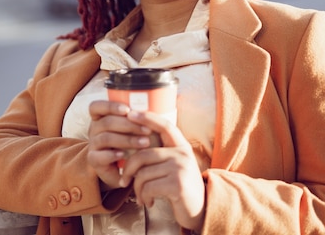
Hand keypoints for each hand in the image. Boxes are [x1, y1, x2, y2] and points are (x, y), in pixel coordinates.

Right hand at [87, 100, 152, 189]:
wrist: (125, 171)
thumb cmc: (134, 146)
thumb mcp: (138, 130)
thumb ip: (143, 118)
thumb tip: (163, 102)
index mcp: (102, 118)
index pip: (96, 107)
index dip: (109, 106)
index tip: (127, 109)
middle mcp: (95, 129)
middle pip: (105, 122)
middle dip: (128, 125)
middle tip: (147, 130)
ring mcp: (93, 145)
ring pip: (104, 138)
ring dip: (126, 139)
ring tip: (144, 143)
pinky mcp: (94, 160)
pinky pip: (99, 156)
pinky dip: (113, 155)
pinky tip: (124, 156)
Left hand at [120, 110, 205, 230]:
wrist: (200, 211)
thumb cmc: (180, 188)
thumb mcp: (174, 166)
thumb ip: (160, 154)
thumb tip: (133, 142)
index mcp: (182, 146)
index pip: (164, 125)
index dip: (147, 117)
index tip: (130, 114)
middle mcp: (182, 154)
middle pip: (143, 155)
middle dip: (129, 169)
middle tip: (124, 181)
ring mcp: (181, 168)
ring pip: (142, 174)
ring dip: (137, 189)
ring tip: (141, 196)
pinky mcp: (177, 184)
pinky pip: (148, 187)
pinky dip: (143, 197)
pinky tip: (148, 202)